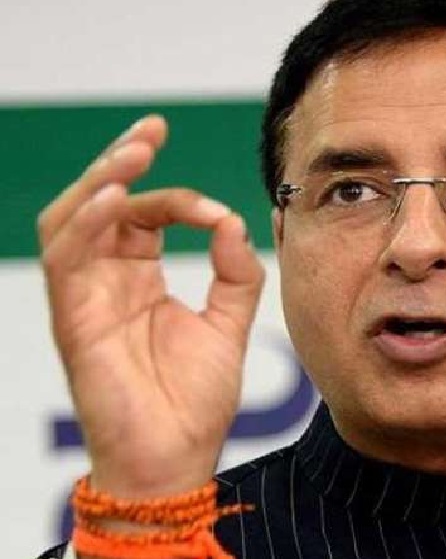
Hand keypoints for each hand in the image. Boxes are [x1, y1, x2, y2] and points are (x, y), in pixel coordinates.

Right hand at [38, 115, 264, 498]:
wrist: (177, 459)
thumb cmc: (195, 401)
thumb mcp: (228, 324)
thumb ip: (235, 273)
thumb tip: (234, 220)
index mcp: (139, 282)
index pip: (144, 218)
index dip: (175, 198)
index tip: (216, 209)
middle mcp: (107, 283)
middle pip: (100, 206)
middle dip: (122, 162)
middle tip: (151, 131)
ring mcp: (86, 299)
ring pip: (72, 220)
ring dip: (100, 180)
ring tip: (134, 151)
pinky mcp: (73, 320)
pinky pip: (66, 258)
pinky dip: (88, 222)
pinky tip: (118, 197)